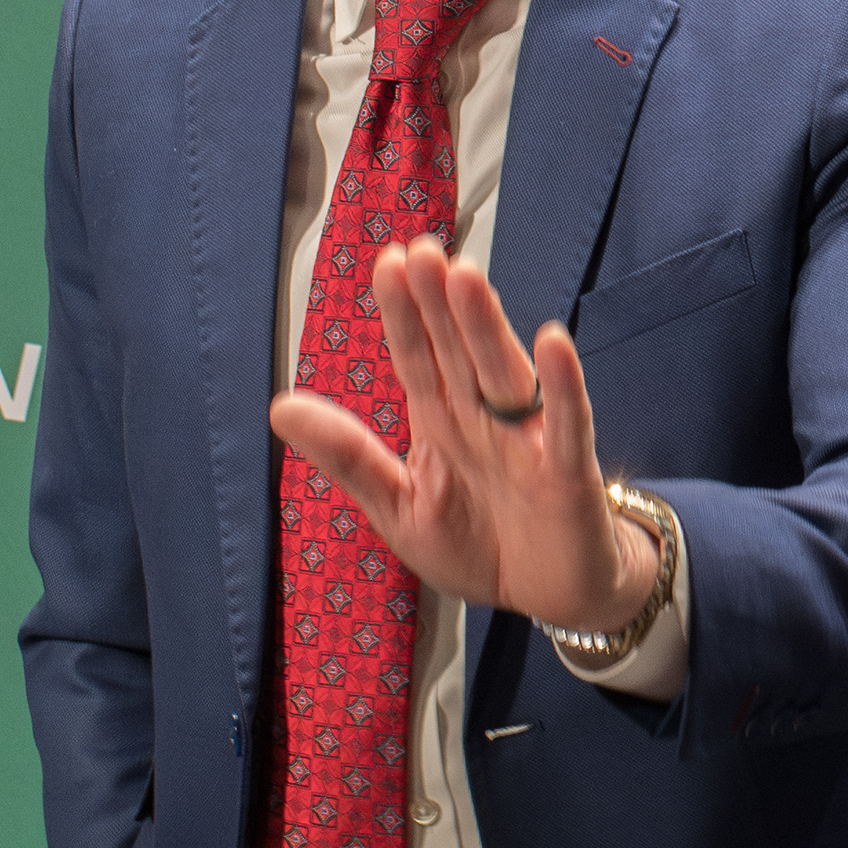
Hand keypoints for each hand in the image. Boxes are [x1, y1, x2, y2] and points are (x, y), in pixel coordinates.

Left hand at [270, 237, 656, 632]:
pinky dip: (563, 386)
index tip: (385, 262)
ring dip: (485, 327)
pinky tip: (552, 343)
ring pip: (504, 374)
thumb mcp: (399, 507)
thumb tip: (278, 406)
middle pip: (458, 352)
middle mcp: (485, 419)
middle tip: (420, 250)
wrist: (551, 597)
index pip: (417, 358)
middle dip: (439, 302)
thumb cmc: (480, 546)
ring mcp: (529, 441)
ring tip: (465, 277)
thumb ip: (348, 457)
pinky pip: (568, 423)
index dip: (402, 313)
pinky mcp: (569, 473)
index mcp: (442, 422)